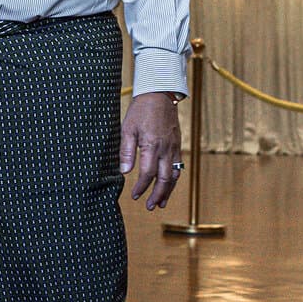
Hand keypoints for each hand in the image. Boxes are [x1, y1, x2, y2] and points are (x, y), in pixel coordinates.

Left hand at [120, 92, 182, 211]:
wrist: (160, 94)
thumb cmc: (140, 110)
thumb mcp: (127, 129)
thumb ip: (126, 151)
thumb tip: (124, 172)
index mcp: (152, 145)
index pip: (148, 173)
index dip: (141, 187)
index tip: (134, 195)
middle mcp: (166, 149)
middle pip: (164, 179)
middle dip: (157, 195)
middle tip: (150, 207)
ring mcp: (174, 147)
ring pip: (174, 175)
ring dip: (168, 191)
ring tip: (161, 203)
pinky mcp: (178, 145)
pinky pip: (178, 166)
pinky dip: (174, 179)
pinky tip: (169, 185)